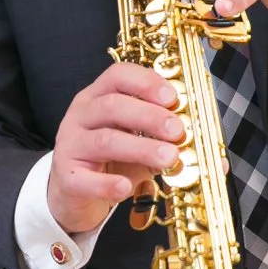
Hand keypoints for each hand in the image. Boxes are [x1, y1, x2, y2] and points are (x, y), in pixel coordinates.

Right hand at [48, 63, 184, 235]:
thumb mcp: (136, 140)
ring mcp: (70, 146)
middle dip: (150, 116)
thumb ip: (160, 137)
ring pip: (105, 141)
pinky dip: (107, 184)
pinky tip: (126, 187)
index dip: (146, 82)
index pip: (118, 76)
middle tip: (177, 131)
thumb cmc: (111, 161)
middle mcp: (80, 116)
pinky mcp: (67, 177)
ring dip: (141, 148)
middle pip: (113, 105)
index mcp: (97, 97)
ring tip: (169, 158)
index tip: (172, 98)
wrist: (75, 193)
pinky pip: (85, 179)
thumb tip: (200, 145)